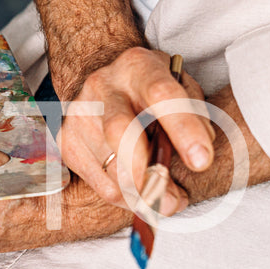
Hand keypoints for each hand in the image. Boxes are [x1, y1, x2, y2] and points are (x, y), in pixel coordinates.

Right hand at [58, 47, 213, 213]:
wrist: (105, 84)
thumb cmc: (152, 92)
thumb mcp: (181, 89)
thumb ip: (195, 117)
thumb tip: (196, 159)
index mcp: (138, 66)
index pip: (162, 94)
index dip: (184, 129)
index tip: (202, 161)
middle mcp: (103, 86)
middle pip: (120, 131)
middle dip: (147, 172)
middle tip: (171, 200)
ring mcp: (80, 114)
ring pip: (110, 168)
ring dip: (144, 195)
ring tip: (165, 201)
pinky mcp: (67, 142)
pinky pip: (100, 184)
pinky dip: (127, 198)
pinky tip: (142, 193)